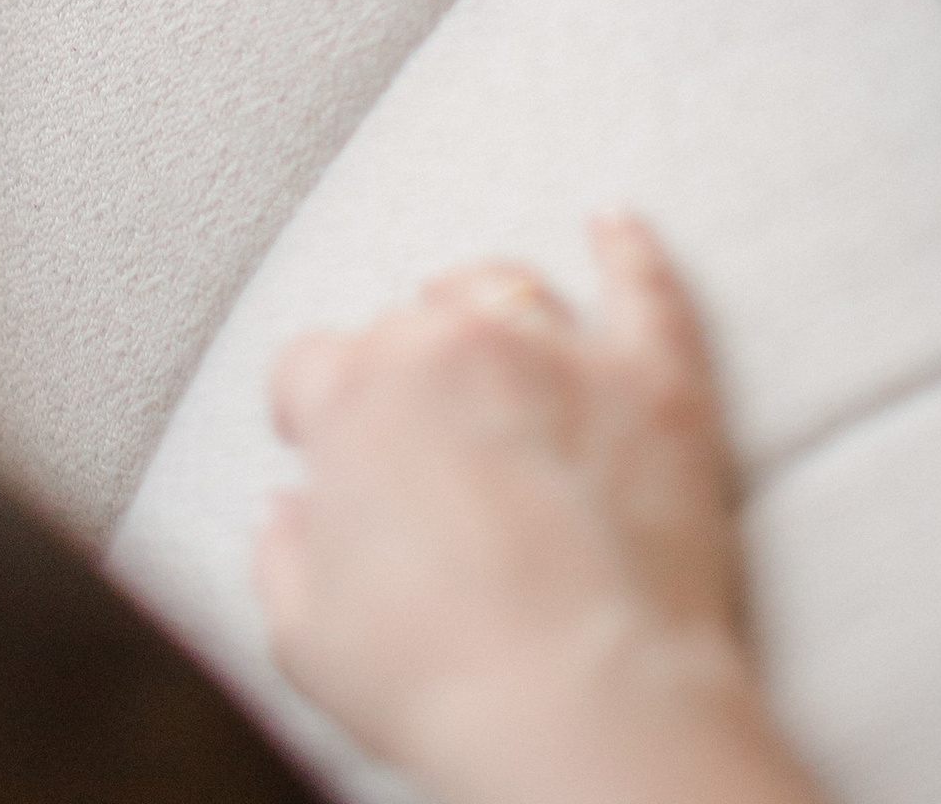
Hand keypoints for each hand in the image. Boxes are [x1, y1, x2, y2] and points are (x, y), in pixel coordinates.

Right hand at [259, 219, 820, 803]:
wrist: (587, 713)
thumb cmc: (443, 684)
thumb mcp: (307, 636)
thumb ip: (283, 555)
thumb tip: (289, 517)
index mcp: (356, 396)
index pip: (308, 369)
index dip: (310, 413)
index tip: (320, 446)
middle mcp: (454, 347)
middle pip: (409, 325)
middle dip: (400, 372)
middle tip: (414, 440)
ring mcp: (562, 354)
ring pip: (509, 288)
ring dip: (487, 309)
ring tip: (485, 337)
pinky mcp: (657, 384)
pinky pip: (645, 289)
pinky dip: (630, 252)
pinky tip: (616, 227)